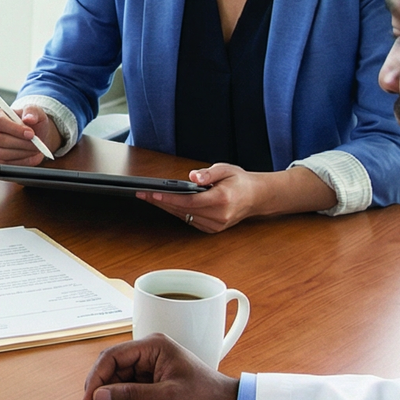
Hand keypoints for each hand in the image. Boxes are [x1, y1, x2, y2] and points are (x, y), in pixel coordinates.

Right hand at [0, 105, 61, 165]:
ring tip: (35, 149)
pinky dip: (22, 162)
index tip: (31, 133)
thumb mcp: (35, 112)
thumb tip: (28, 118)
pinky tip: (31, 156)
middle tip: (36, 144)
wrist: (35, 136)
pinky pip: (6, 164)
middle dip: (21, 143)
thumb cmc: (32, 122)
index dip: (15, 129)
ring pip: (2, 153)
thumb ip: (32, 111)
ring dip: (22, 153)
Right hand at [82, 333, 238, 399]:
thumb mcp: (167, 397)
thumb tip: (99, 396)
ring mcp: (149, 374)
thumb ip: (131, 396)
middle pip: (112, 376)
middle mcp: (148, 357)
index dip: (96, 379)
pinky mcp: (152, 389)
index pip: (111, 357)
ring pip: (119, 391)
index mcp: (152, 347)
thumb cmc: (207, 398)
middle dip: (116, 399)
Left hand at [138, 163, 336, 232]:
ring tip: (150, 197)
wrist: (257, 197)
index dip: (169, 198)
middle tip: (143, 194)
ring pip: (184, 217)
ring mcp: (216, 225)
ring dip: (166, 208)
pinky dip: (177, 212)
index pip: (189, 201)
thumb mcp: (226, 169)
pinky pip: (190, 221)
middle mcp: (219, 216)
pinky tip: (166, 204)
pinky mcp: (213, 229)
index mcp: (222, 200)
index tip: (153, 193)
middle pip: (183, 210)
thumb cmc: (240, 182)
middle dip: (161, 202)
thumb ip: (208, 173)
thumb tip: (192, 176)